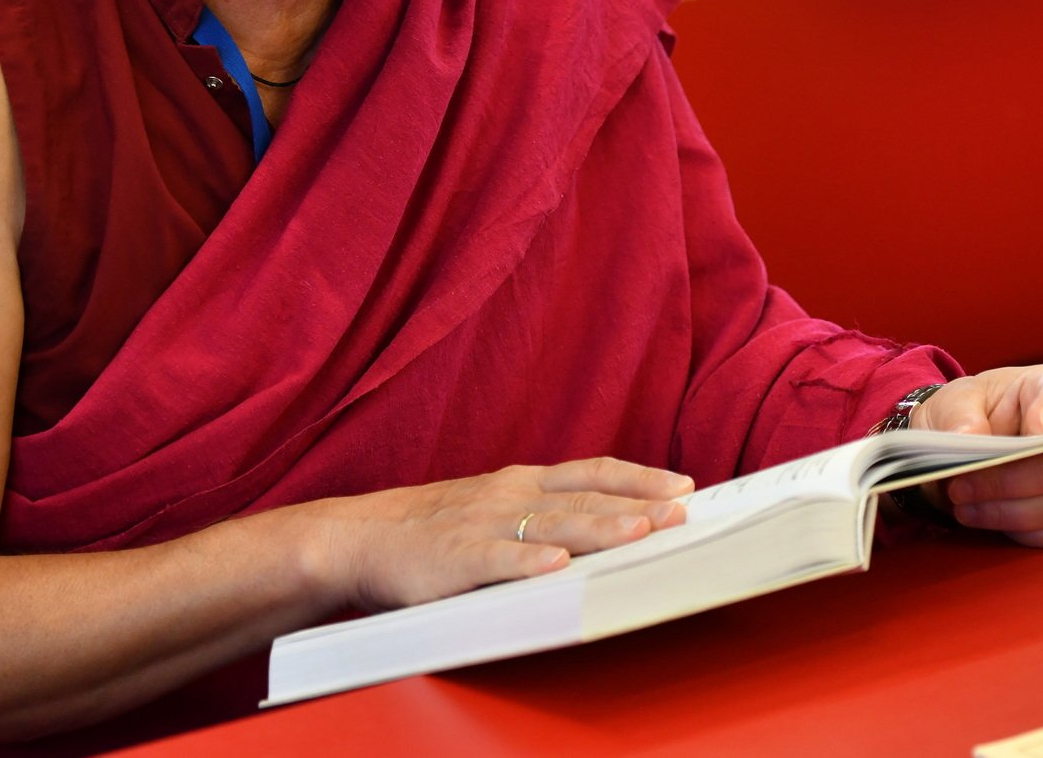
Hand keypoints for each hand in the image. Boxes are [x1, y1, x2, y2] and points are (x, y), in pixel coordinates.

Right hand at [315, 457, 693, 611]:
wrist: (360, 537)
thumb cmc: (433, 527)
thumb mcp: (493, 507)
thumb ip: (542, 513)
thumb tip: (605, 524)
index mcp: (521, 483)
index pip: (592, 473)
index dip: (639, 478)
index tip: (682, 486)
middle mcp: (510, 496)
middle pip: (584, 498)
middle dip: (637, 504)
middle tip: (682, 512)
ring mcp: (483, 525)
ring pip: (552, 525)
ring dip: (599, 528)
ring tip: (640, 531)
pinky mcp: (456, 558)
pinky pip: (497, 560)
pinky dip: (528, 562)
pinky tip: (558, 568)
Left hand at [908, 366, 1042, 547]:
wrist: (967, 448)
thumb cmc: (970, 414)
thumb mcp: (954, 402)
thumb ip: (959, 415)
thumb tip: (969, 439)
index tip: (1032, 435)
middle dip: (1007, 482)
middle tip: (960, 486)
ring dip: (1009, 513)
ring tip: (964, 507)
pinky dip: (1025, 533)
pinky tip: (988, 522)